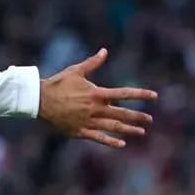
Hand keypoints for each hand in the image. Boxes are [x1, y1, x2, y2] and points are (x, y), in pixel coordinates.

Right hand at [37, 48, 156, 147]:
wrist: (39, 100)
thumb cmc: (57, 83)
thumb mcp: (76, 71)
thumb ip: (93, 63)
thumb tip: (105, 51)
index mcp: (96, 93)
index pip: (124, 94)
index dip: (141, 95)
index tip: (154, 96)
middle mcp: (95, 109)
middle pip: (122, 114)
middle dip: (138, 116)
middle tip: (150, 119)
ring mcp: (88, 121)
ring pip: (113, 127)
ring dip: (129, 129)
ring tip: (141, 132)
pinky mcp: (80, 131)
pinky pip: (98, 138)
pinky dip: (111, 141)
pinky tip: (122, 143)